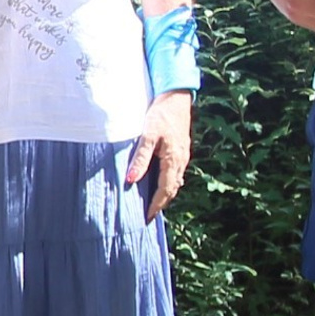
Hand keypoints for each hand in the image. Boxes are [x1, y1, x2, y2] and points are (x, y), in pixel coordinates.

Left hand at [127, 92, 192, 221]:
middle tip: (149, 214)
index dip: (156, 205)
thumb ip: (140, 158)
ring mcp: (183, 155)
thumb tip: (131, 179)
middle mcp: (181, 161)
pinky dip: (168, 182)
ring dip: (165, 194)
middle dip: (161, 203)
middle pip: (172, 189)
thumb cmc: (160, 115)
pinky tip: (160, 183)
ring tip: (153, 203)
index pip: (165, 190)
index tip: (147, 217)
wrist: (176, 98)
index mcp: (173, 160)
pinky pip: (176, 172)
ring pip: (175, 181)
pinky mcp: (181, 149)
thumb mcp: (147, 135)